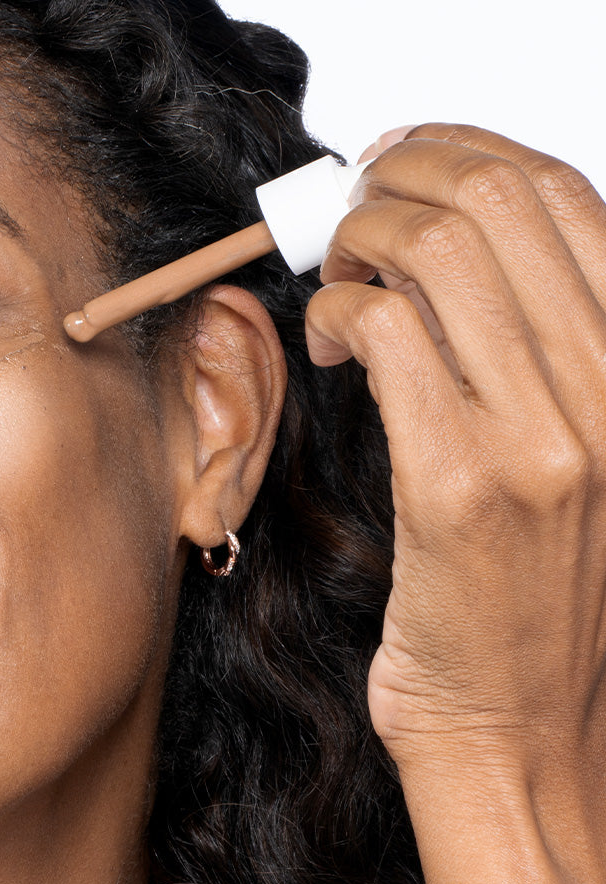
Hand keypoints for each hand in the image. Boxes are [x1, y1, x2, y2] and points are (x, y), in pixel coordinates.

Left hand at [305, 123, 605, 883]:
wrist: (514, 719)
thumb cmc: (526, 588)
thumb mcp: (570, 448)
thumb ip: (533, 344)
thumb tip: (444, 245)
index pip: (563, 194)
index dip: (463, 150)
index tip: (398, 157)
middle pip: (492, 202)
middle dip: (394, 176)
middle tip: (345, 211)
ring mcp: (544, 437)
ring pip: (430, 252)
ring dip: (354, 241)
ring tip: (333, 281)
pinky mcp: (458, 483)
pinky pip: (382, 330)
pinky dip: (335, 311)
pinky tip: (325, 343)